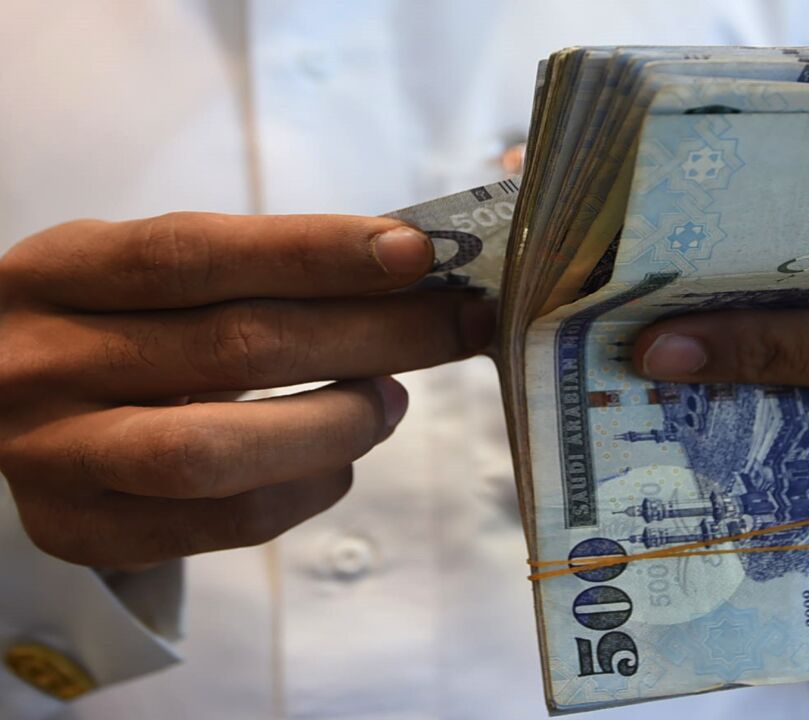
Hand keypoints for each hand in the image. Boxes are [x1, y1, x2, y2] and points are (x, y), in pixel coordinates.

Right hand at [0, 213, 493, 567]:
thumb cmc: (102, 326)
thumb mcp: (139, 274)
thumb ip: (247, 272)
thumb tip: (402, 275)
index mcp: (58, 272)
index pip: (196, 255)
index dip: (315, 252)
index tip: (414, 253)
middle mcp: (40, 363)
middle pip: (231, 349)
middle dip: (371, 333)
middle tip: (456, 325)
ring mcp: (52, 456)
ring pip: (220, 450)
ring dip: (338, 422)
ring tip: (393, 399)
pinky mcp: (79, 530)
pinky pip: (219, 524)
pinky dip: (305, 488)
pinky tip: (340, 459)